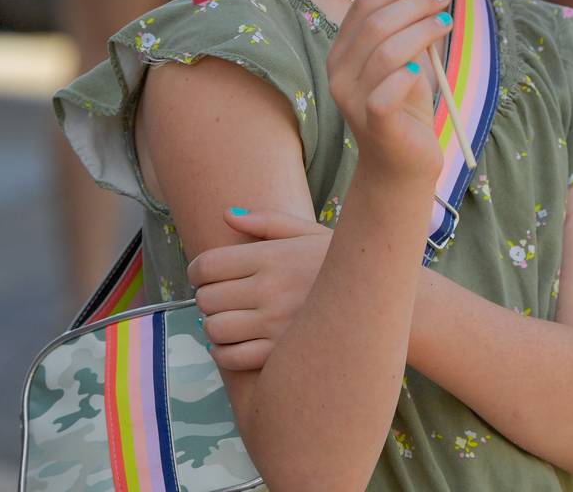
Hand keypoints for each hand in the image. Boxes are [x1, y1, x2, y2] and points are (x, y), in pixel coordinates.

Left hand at [188, 208, 331, 370]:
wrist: (376, 301)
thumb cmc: (338, 263)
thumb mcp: (309, 232)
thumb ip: (267, 221)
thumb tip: (227, 214)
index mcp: (273, 257)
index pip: (208, 265)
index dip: (196, 270)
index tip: (203, 274)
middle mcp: (271, 290)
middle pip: (206, 298)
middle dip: (206, 296)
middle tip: (220, 295)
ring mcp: (275, 325)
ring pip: (215, 329)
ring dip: (213, 325)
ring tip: (228, 317)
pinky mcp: (280, 354)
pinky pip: (232, 358)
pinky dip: (223, 352)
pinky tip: (234, 341)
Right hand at [326, 0, 450, 183]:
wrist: (402, 164)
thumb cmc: (406, 107)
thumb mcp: (407, 60)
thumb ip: (408, 29)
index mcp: (342, 50)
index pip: (364, 4)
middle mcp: (338, 72)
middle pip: (375, 22)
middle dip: (414, 2)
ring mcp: (351, 98)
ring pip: (385, 51)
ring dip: (421, 29)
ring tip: (446, 21)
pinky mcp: (372, 123)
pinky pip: (386, 92)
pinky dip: (407, 75)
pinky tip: (425, 69)